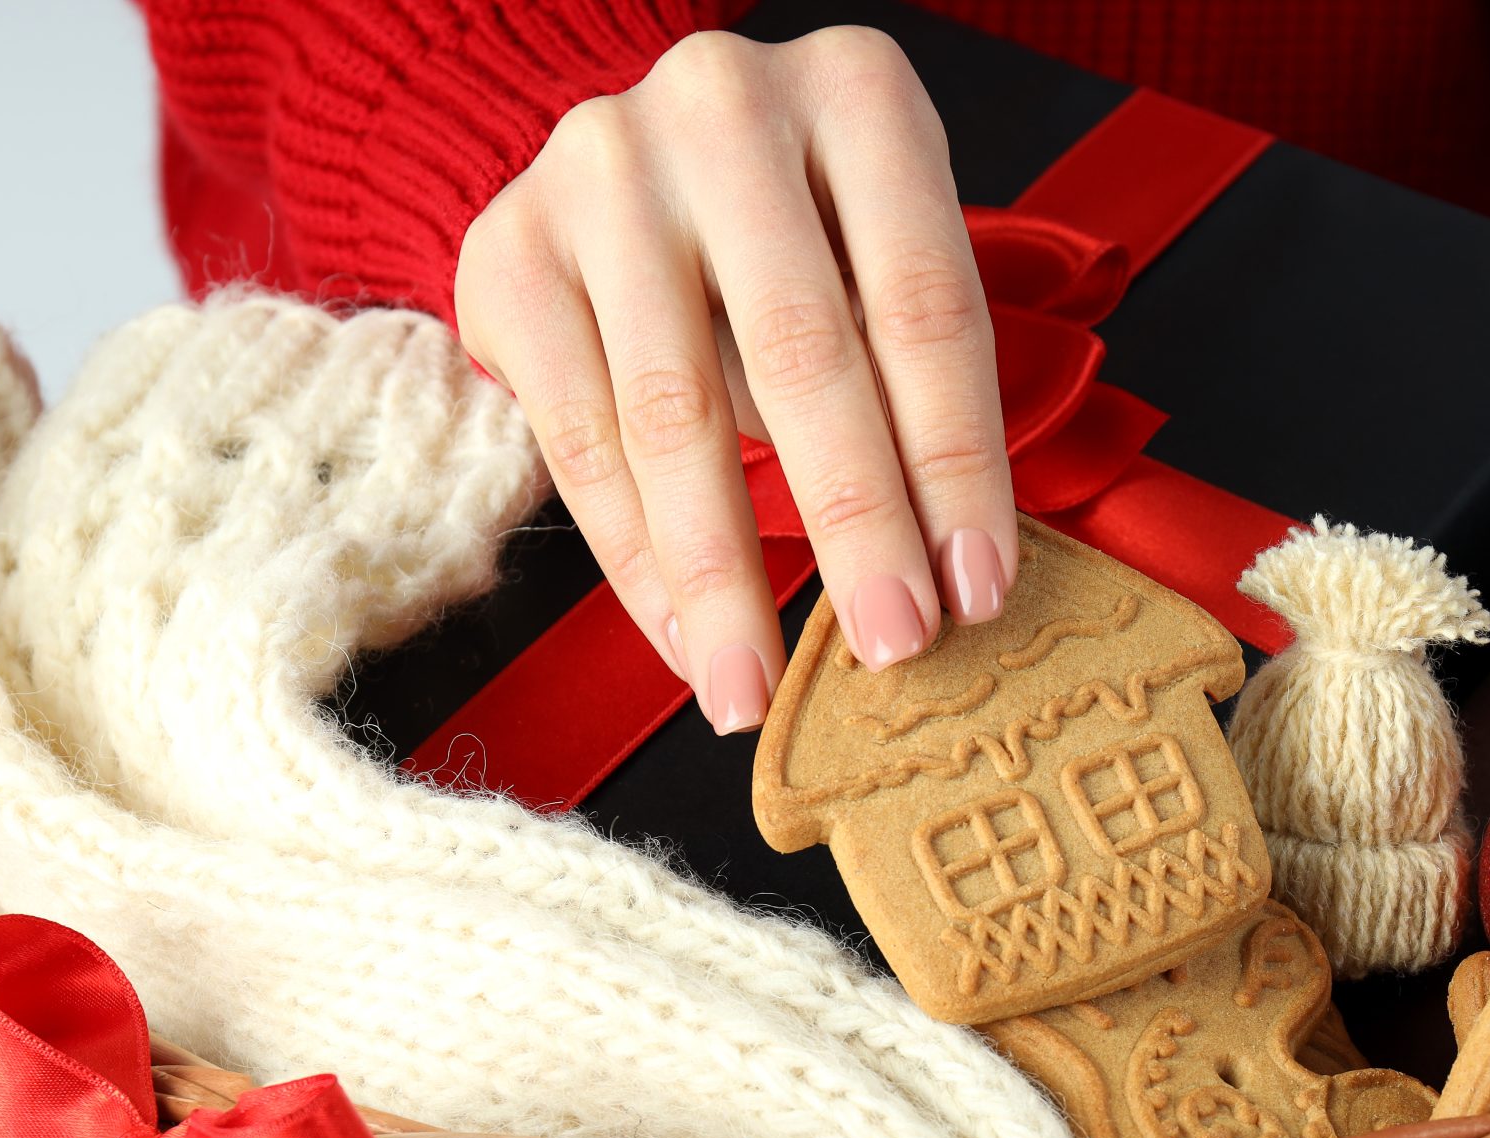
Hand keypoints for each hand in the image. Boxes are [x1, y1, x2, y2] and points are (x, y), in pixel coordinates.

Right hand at [456, 27, 1016, 733]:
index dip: (956, 461)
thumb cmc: (804, 237)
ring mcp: (601, 171)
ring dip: (723, 573)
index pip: (924, 303)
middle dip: (855, 523)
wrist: (635, 165)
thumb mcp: (884, 257)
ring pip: (673, 411)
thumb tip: (954, 578)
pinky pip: (581, 438)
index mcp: (857, 94)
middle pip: (802, 353)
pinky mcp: (510, 248)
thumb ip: (916, 373)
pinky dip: (638, 560)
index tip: (979, 589)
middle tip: (893, 647)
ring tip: (757, 690)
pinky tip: (686, 640)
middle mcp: (723, 107)